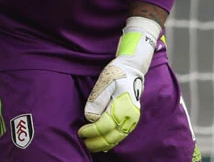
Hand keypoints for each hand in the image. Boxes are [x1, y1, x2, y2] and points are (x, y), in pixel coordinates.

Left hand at [77, 17, 160, 152]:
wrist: (133, 69)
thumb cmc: (117, 73)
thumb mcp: (105, 81)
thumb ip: (97, 99)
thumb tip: (89, 117)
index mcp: (122, 107)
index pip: (103, 126)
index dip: (90, 132)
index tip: (80, 132)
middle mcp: (130, 116)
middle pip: (110, 137)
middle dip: (95, 142)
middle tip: (83, 141)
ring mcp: (132, 119)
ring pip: (116, 139)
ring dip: (102, 144)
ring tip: (90, 144)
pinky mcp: (132, 120)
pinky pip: (121, 136)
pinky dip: (111, 142)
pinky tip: (102, 144)